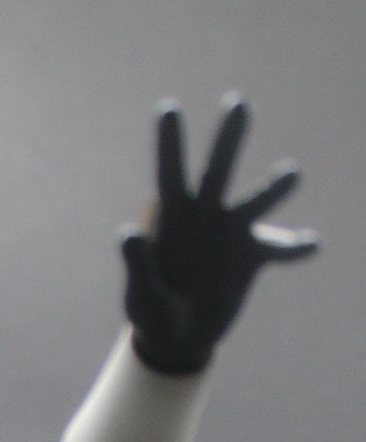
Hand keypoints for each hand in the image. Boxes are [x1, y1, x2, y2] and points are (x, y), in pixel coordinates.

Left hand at [121, 95, 318, 373]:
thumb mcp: (142, 296)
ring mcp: (230, 233)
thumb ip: (138, 264)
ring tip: (292, 173)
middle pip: (218, 170)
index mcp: (172, 218)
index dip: (169, 143)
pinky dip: (295, 247)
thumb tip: (129, 232)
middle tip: (237, 103)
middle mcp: (204, 215)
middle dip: (228, 139)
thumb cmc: (151, 312)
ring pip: (254, 201)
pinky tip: (313, 244)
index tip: (168, 108)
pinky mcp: (250, 256)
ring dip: (273, 188)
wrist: (176, 338)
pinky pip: (279, 248)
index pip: (169, 174)